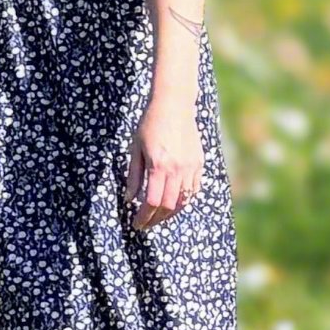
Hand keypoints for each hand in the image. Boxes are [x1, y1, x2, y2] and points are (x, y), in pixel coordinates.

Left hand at [125, 100, 203, 230]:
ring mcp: (191, 167)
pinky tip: (174, 203)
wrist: (174, 105)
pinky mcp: (199, 163)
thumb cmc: (150, 123)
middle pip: (168, 206)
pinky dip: (184, 201)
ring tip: (158, 217)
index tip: (137, 224)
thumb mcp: (135, 149)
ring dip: (170, 213)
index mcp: (159, 166)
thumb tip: (130, 199)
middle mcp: (177, 169)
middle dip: (156, 220)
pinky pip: (194, 190)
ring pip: (183, 201)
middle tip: (146, 224)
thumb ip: (134, 176)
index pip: (152, 202)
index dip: (144, 217)